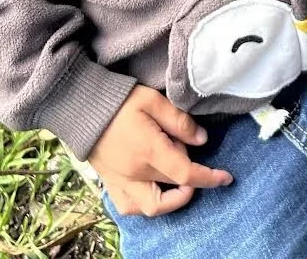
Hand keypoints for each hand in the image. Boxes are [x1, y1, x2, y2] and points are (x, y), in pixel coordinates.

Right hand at [89, 85, 232, 216]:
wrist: (81, 106)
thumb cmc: (120, 100)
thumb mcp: (154, 101)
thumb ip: (179, 121)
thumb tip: (202, 140)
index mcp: (149, 151)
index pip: (186, 174)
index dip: (209, 178)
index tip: (226, 178)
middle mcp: (135, 173)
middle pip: (173, 185)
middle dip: (188, 171)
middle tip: (182, 145)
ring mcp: (121, 181)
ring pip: (151, 207)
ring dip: (171, 199)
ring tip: (177, 178)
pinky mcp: (109, 183)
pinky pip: (129, 207)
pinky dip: (145, 206)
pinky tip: (154, 189)